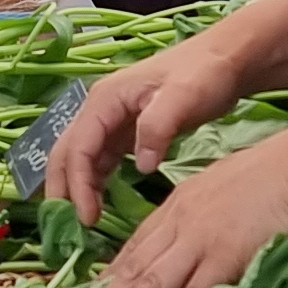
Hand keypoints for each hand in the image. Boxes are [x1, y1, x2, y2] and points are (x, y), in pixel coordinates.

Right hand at [42, 32, 253, 221]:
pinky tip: (101, 204)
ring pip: (81, 158)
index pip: (77, 147)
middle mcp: (100, 109)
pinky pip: (100, 160)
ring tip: (86, 223)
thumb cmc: (203, 73)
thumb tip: (141, 166)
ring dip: (78, 188)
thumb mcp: (182, 97)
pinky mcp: (126, 131)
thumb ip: (157, 128)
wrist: (225, 59)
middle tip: (69, 228)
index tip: (86, 218)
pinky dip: (95, 182)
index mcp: (104, 99)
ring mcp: (111, 120)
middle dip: (62, 189)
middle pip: (66, 152)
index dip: (77, 184)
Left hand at [81, 128, 287, 287]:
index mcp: (177, 205)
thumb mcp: (218, 184)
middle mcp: (179, 225)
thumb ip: (198, 209)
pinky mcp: (225, 259)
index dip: (110, 277)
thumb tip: (188, 234)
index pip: (135, 247)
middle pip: (133, 271)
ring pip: (152, 287)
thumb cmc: (268, 174)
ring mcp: (199, 242)